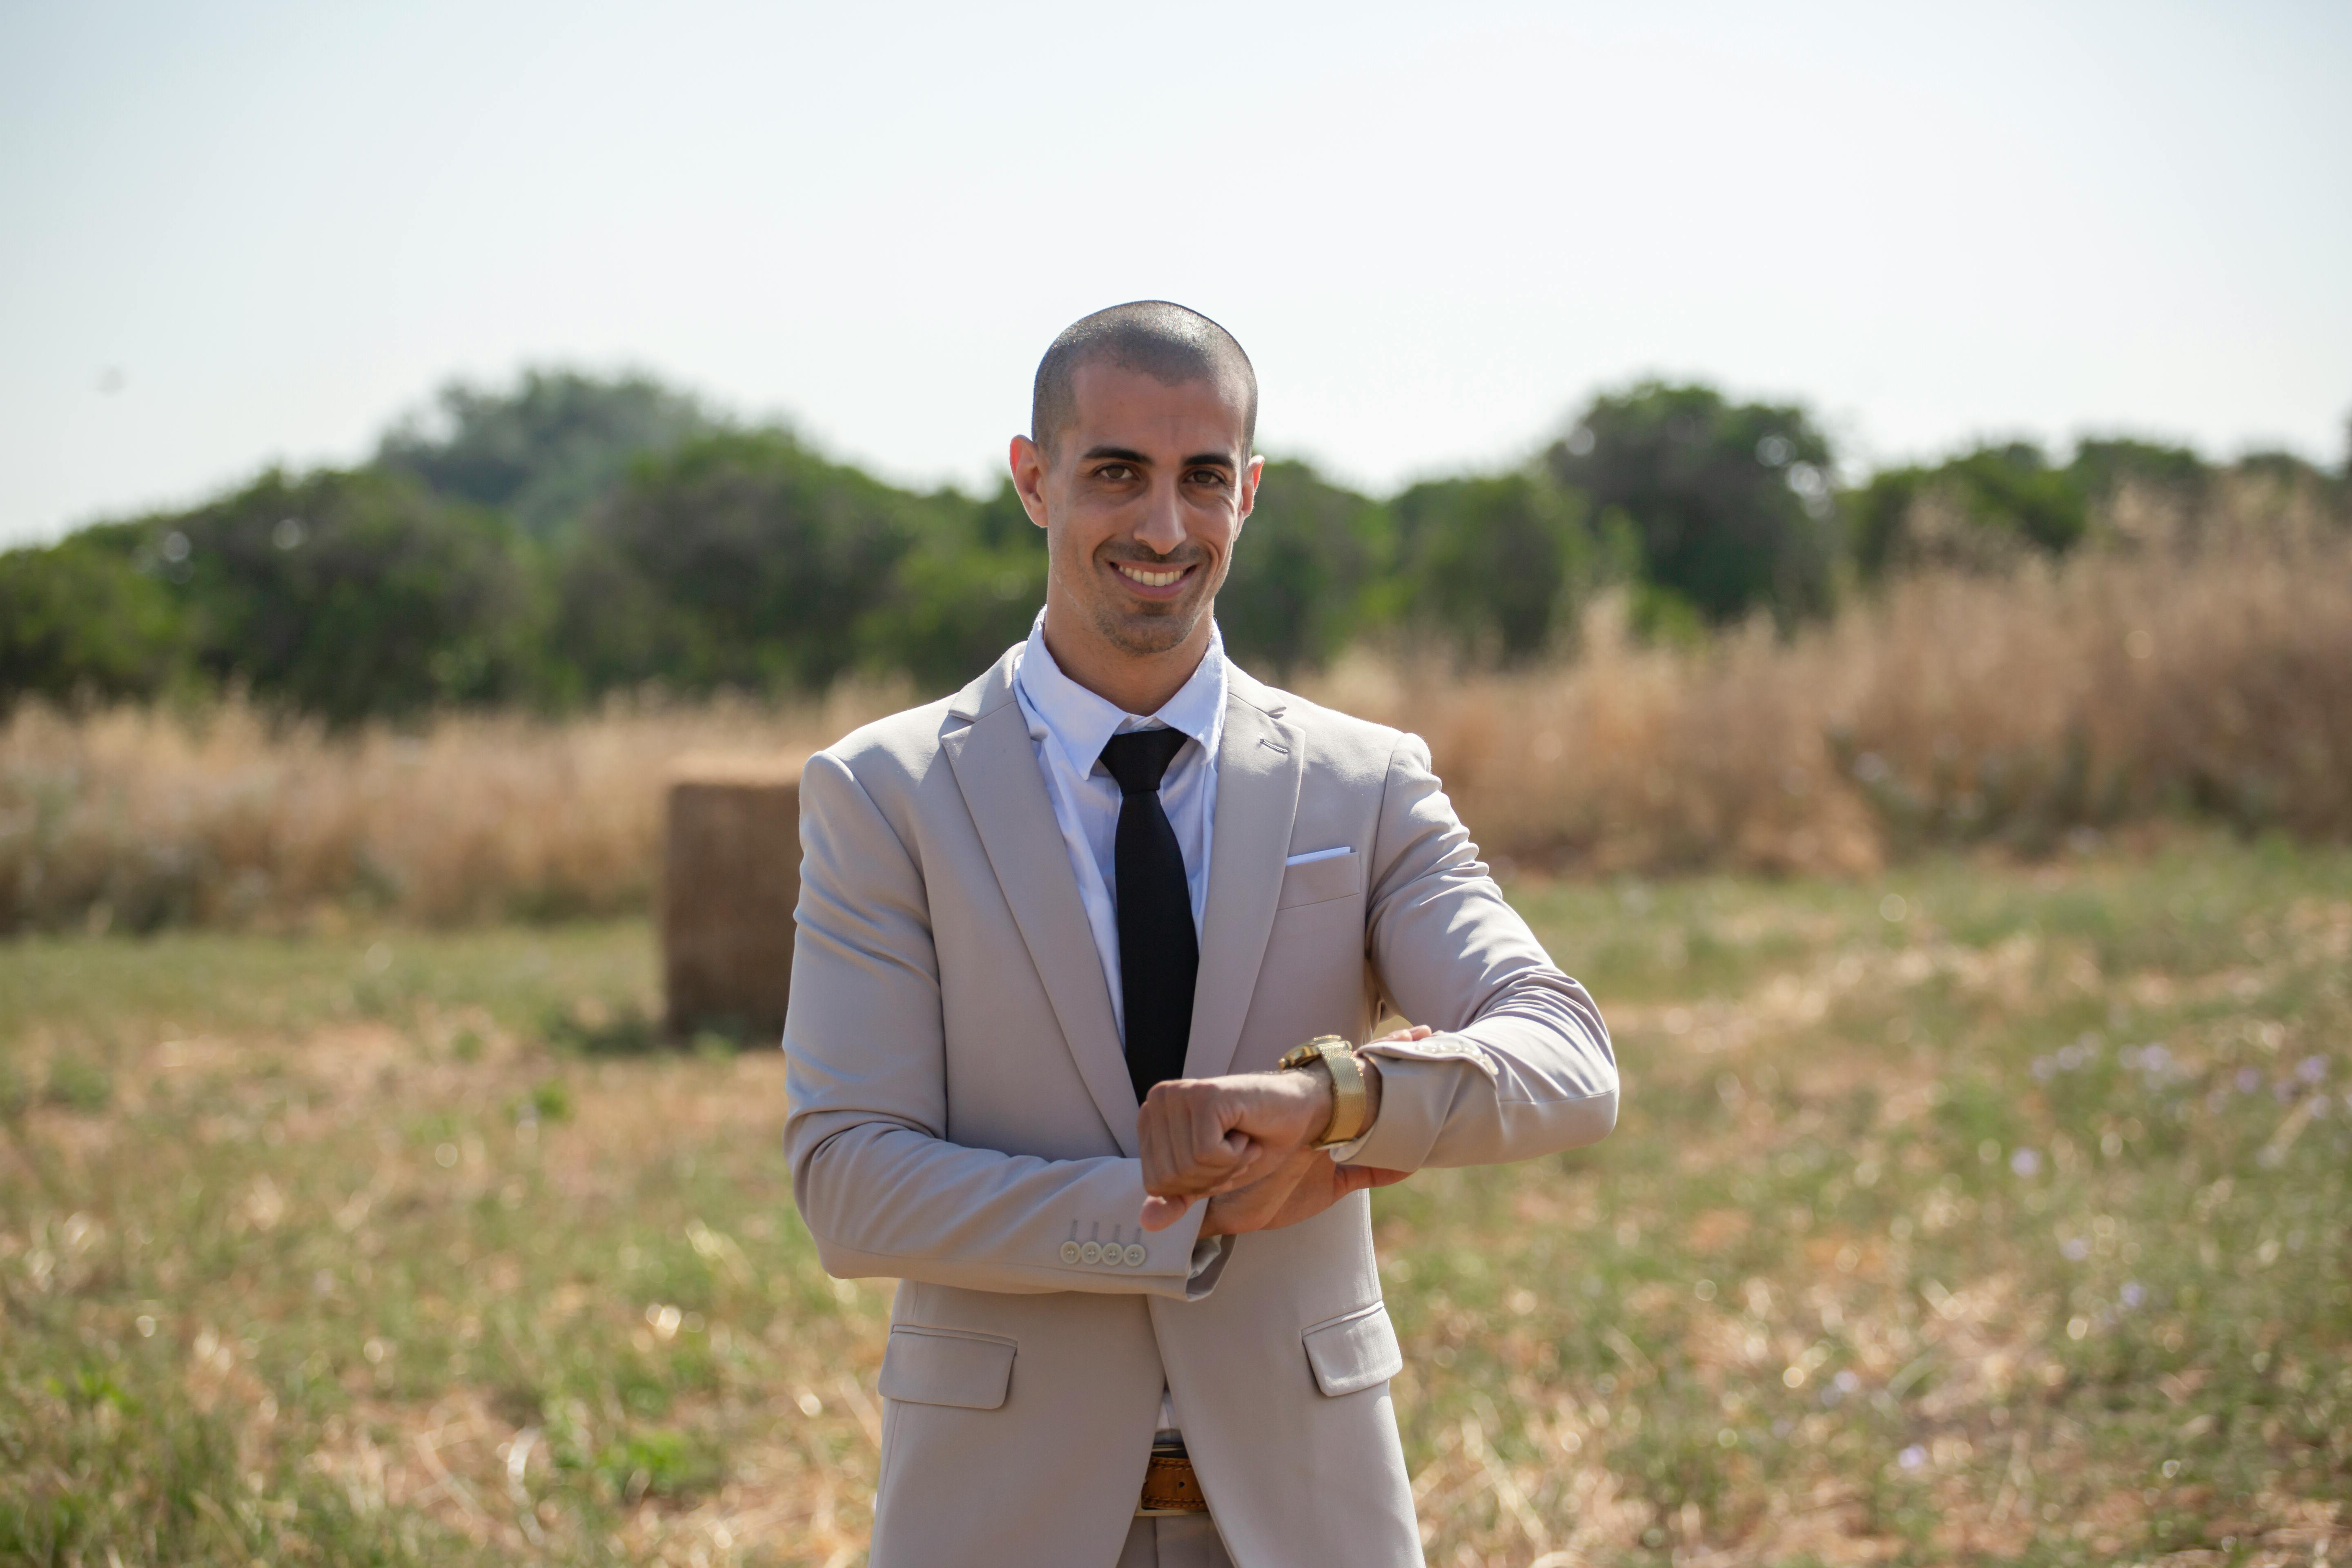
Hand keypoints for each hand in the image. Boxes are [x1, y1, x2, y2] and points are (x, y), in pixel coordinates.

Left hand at [1135, 1024, 1428, 1231]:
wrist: (1302, 1114)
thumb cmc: (1256, 1142)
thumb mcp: (1211, 1179)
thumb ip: (1178, 1199)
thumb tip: (1146, 1223)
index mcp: (1151, 1119)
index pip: (1156, 1184)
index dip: (1196, 1188)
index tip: (1222, 1161)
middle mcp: (1157, 1101)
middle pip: (1170, 1178)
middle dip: (1212, 1178)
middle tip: (1237, 1151)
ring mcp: (1178, 1095)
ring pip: (1188, 1168)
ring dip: (1228, 1166)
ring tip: (1242, 1140)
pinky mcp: (1203, 1095)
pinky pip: (1207, 1154)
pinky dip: (1236, 1155)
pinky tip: (1247, 1133)